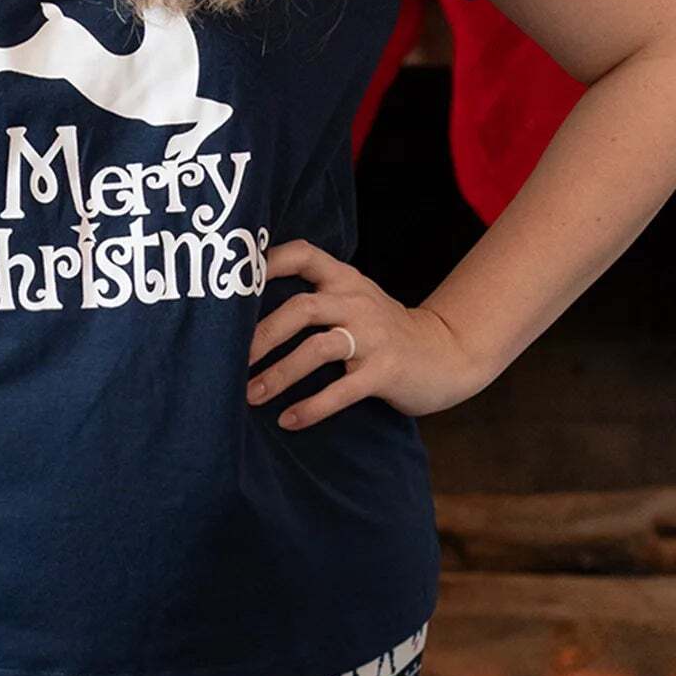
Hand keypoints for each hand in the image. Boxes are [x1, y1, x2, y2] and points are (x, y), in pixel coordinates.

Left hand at [247, 239, 494, 432]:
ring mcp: (373, 337)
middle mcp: (357, 302)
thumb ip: (316, 296)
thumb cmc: (384, 331)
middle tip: (228, 360)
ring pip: (318, 349)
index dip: (266, 263)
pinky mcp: (385, 372)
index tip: (229, 285)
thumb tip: (246, 310)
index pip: (303, 255)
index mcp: (345, 280)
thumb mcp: (355, 301)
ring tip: (250, 396)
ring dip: (279, 374)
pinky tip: (289, 420)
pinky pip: (342, 390)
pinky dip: (312, 407)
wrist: (447, 354)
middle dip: (261, 335)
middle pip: (301, 308)